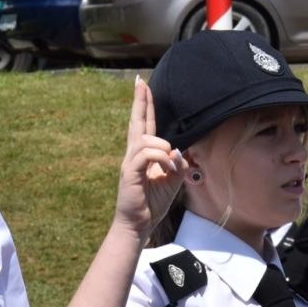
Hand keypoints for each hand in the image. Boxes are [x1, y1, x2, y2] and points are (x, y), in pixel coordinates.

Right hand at [112, 77, 186, 240]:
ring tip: (170, 163)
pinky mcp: (130, 172)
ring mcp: (129, 162)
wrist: (138, 224)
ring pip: (146, 139)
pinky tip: (166, 165)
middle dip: (140, 102)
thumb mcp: (172, 179)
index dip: (145, 105)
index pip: (144, 125)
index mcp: (143, 155)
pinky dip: (160, 156)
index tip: (143, 86)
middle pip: (137, 123)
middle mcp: (133, 154)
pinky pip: (145, 154)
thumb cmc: (153, 203)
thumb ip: (177, 162)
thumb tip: (178, 149)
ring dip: (163, 146)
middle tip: (140, 82)